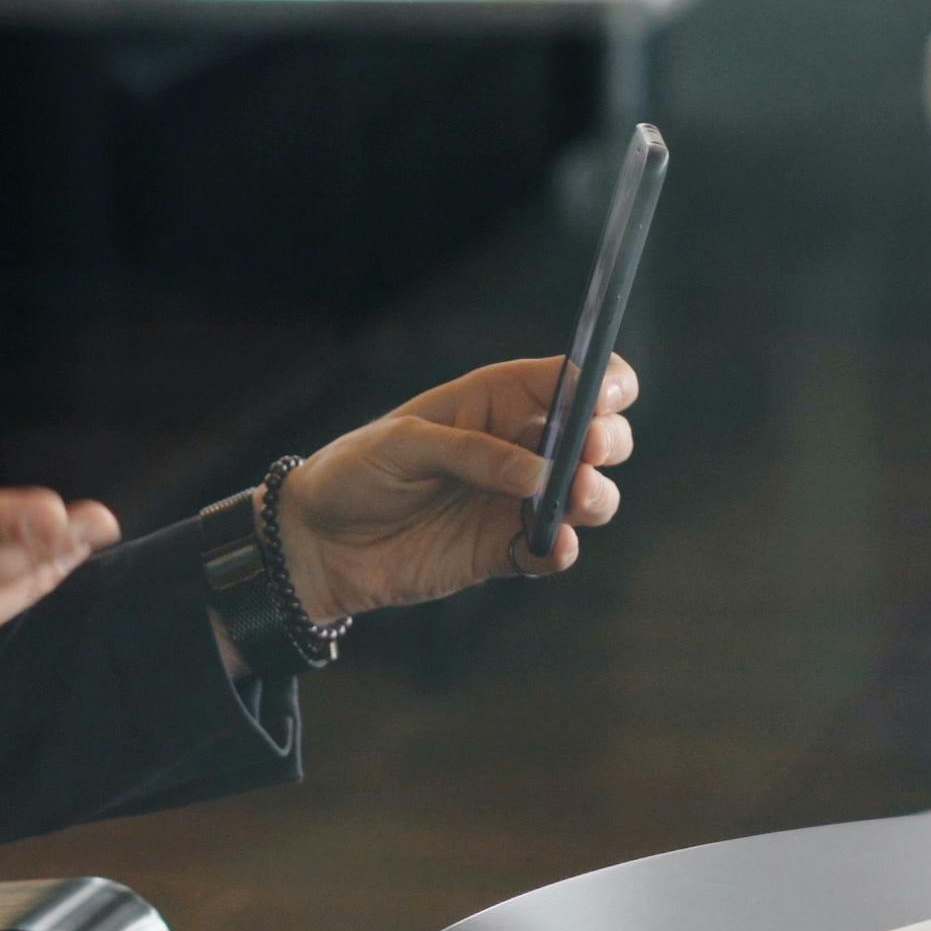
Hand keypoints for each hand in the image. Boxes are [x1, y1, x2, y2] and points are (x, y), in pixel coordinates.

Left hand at [273, 354, 639, 624]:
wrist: (319, 544)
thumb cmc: (354, 473)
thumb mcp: (400, 443)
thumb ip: (470, 452)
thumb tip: (537, 474)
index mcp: (494, 401)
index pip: (566, 379)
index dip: (603, 382)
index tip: (611, 396)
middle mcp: (517, 448)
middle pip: (596, 436)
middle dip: (608, 440)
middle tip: (590, 453)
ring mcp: (515, 501)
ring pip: (588, 495)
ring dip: (597, 496)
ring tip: (577, 498)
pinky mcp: (505, 551)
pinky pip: (553, 550)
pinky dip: (562, 549)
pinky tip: (552, 545)